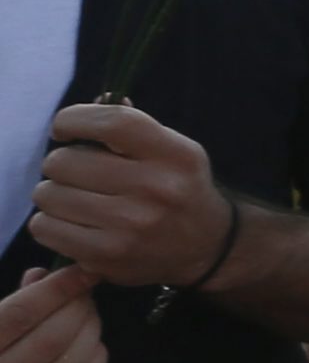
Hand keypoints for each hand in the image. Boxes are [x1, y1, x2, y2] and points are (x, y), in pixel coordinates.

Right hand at [0, 268, 104, 362]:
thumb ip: (3, 307)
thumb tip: (42, 276)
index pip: (20, 315)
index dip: (56, 289)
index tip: (82, 271)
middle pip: (51, 338)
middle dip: (77, 307)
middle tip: (85, 291)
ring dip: (89, 331)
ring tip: (88, 313)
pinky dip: (93, 359)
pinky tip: (91, 342)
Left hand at [29, 105, 234, 288]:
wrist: (208, 247)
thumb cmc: (179, 189)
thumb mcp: (172, 151)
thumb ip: (133, 125)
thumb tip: (91, 105)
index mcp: (176, 155)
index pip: (112, 121)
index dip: (73, 119)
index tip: (64, 129)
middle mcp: (157, 189)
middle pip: (64, 161)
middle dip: (60, 163)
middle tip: (75, 172)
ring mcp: (131, 226)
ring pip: (49, 194)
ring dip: (54, 193)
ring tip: (74, 198)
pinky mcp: (107, 256)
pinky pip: (46, 227)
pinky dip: (49, 222)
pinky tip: (70, 221)